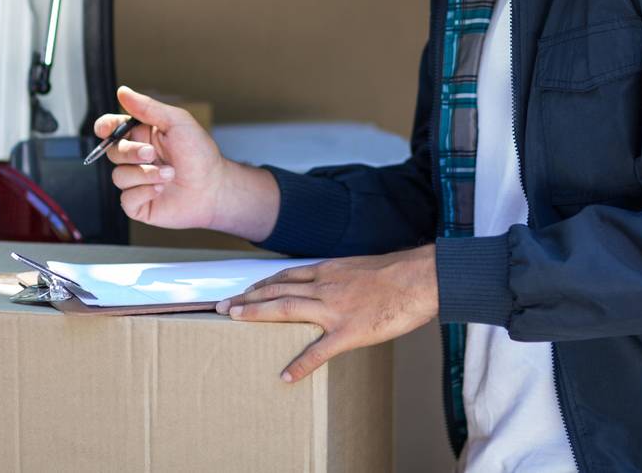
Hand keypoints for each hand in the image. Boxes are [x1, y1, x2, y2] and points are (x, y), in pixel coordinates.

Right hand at [95, 86, 278, 240]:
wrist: (214, 187)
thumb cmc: (200, 154)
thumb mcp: (177, 122)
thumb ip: (148, 108)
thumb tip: (123, 92)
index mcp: (143, 135)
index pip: (112, 128)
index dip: (104, 127)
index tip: (105, 129)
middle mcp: (137, 158)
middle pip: (113, 152)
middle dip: (130, 152)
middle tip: (152, 153)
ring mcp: (137, 181)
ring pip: (118, 176)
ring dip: (144, 174)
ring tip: (169, 174)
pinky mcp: (139, 203)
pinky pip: (126, 199)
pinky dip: (143, 192)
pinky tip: (160, 189)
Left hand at [216, 245, 437, 382]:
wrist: (418, 279)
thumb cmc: (397, 273)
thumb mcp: (361, 266)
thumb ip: (342, 276)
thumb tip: (333, 283)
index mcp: (329, 270)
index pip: (286, 276)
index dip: (262, 283)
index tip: (245, 290)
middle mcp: (325, 285)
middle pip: (277, 289)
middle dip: (248, 297)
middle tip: (223, 305)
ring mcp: (334, 308)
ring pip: (287, 308)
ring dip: (258, 313)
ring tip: (236, 320)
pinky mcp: (349, 331)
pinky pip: (319, 351)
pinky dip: (301, 364)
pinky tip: (286, 375)